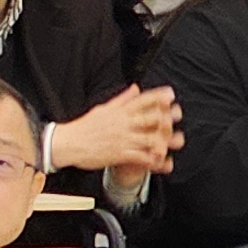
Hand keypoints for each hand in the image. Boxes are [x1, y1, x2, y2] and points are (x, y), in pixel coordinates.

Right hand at [52, 84, 181, 179]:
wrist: (69, 143)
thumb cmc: (84, 126)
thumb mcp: (103, 108)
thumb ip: (122, 99)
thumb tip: (136, 88)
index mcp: (118, 112)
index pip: (140, 101)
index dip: (157, 97)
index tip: (170, 94)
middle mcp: (122, 124)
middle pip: (148, 118)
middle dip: (165, 116)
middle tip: (178, 114)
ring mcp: (121, 139)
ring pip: (148, 138)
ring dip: (164, 140)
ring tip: (178, 140)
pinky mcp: (119, 154)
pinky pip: (140, 157)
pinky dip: (152, 159)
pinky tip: (162, 160)